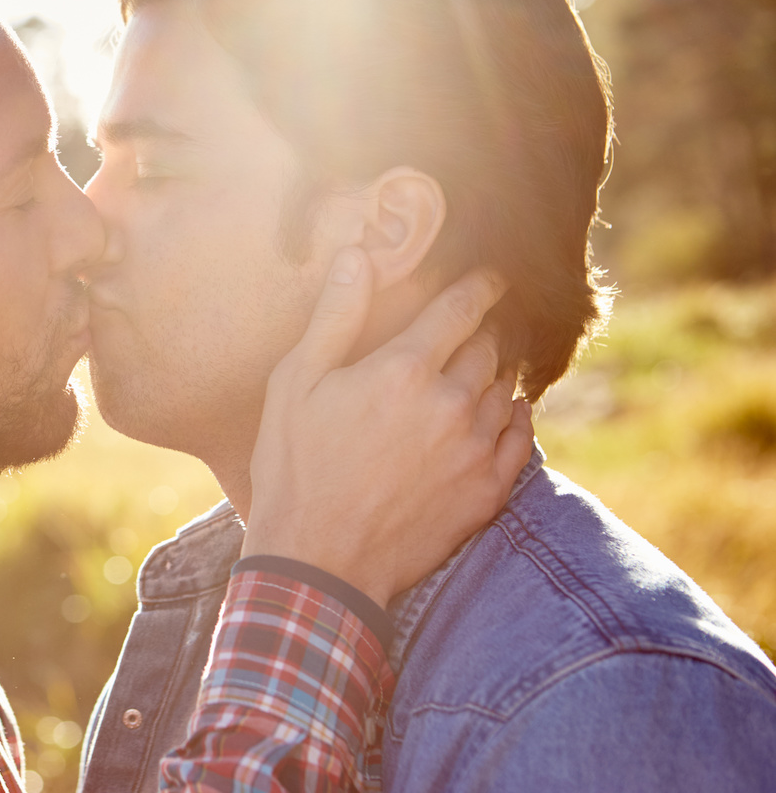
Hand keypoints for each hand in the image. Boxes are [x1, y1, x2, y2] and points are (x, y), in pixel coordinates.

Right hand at [241, 247, 534, 607]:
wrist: (320, 562)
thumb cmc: (295, 467)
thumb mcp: (296, 384)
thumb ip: (335, 316)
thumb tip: (357, 255)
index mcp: (403, 369)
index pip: (461, 307)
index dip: (480, 285)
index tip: (490, 276)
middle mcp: (451, 403)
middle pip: (489, 345)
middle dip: (487, 327)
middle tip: (480, 322)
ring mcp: (474, 450)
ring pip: (506, 389)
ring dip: (500, 370)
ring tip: (488, 364)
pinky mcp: (486, 492)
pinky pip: (520, 439)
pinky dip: (516, 416)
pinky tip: (504, 411)